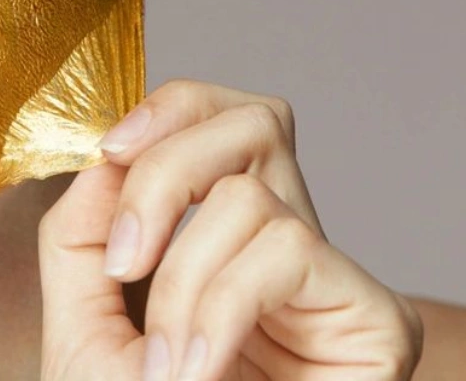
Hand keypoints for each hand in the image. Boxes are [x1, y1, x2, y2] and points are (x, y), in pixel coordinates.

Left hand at [38, 79, 423, 379]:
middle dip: (169, 172)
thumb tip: (104, 158)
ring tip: (170, 369)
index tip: (109, 151)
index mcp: (228, 248)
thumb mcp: (84, 339)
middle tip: (123, 262)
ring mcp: (339, 287)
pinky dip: (220, 307)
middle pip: (256, 121)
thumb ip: (82, 241)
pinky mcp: (383, 323)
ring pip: (254, 196)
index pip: (226, 122)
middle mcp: (291, 253)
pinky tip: (201, 370)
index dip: (172, 111)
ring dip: (182, 284)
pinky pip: (287, 250)